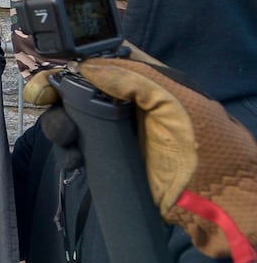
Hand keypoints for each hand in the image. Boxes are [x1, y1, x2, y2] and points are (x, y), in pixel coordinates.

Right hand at [37, 56, 256, 262]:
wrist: (216, 202)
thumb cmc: (207, 146)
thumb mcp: (176, 102)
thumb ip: (135, 79)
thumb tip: (86, 66)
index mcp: (145, 82)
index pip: (101, 60)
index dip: (72, 60)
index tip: (52, 70)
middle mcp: (126, 103)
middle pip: (76, 88)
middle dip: (56, 95)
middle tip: (44, 102)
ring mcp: (116, 133)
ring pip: (70, 119)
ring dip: (59, 126)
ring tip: (67, 142)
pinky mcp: (108, 161)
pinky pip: (76, 149)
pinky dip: (67, 152)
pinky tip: (74, 160)